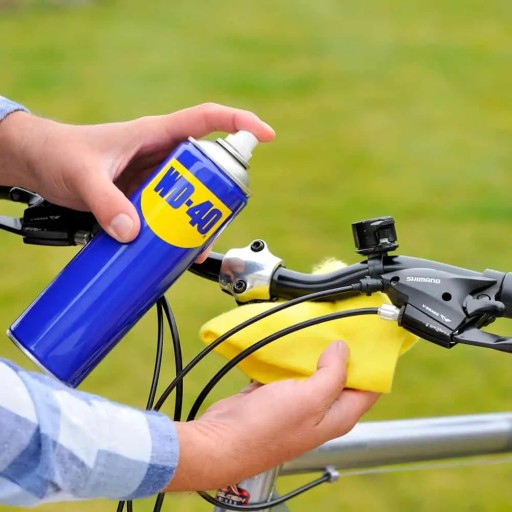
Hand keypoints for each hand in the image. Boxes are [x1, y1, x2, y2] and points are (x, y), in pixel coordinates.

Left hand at [0, 103, 274, 241]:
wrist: (40, 166)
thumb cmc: (60, 154)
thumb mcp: (82, 175)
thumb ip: (105, 202)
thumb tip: (133, 233)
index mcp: (156, 133)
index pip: (206, 119)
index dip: (239, 123)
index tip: (267, 135)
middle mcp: (162, 155)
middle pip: (208, 169)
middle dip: (221, 196)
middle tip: (216, 223)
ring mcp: (156, 179)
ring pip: (194, 197)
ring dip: (201, 222)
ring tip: (195, 249)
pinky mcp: (146, 199)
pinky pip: (173, 214)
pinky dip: (180, 233)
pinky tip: (177, 253)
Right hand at [167, 341, 378, 490]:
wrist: (222, 440)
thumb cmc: (266, 429)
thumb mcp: (309, 398)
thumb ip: (332, 374)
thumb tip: (343, 350)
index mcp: (337, 415)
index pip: (368, 388)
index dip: (373, 364)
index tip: (370, 338)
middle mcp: (320, 410)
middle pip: (341, 378)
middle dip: (343, 354)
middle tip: (342, 329)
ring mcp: (296, 403)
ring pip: (313, 372)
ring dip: (315, 353)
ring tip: (317, 330)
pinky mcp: (274, 395)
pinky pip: (288, 371)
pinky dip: (290, 358)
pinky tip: (290, 343)